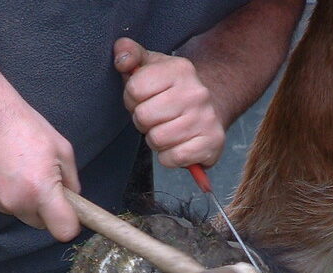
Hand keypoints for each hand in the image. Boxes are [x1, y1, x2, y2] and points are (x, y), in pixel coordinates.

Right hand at [0, 90, 81, 241]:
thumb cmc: (20, 123)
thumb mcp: (60, 147)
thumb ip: (71, 180)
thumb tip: (73, 197)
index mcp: (40, 191)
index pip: (64, 231)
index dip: (69, 223)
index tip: (69, 213)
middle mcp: (15, 202)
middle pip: (39, 223)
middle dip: (44, 208)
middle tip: (39, 178)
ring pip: (16, 211)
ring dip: (19, 197)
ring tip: (13, 166)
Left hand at [113, 37, 225, 168]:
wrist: (211, 110)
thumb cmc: (172, 91)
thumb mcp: (152, 66)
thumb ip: (130, 55)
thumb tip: (121, 55)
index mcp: (180, 70)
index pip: (135, 88)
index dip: (132, 98)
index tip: (143, 98)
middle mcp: (196, 92)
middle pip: (144, 117)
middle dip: (143, 121)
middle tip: (155, 118)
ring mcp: (206, 119)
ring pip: (157, 140)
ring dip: (156, 140)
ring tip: (166, 130)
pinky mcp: (211, 143)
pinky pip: (173, 158)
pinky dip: (169, 157)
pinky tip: (177, 145)